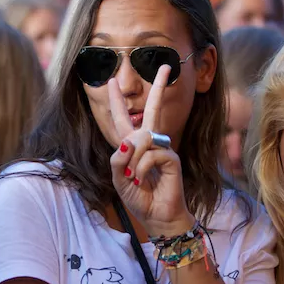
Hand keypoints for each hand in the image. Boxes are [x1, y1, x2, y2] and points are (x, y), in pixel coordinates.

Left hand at [107, 65, 193, 235]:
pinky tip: (144, 182)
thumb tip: (127, 142)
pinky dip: (141, 169)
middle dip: (158, 87)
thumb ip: (116, 161)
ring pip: (141, 139)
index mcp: (133, 146)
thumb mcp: (118, 180)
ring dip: (132, 162)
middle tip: (166, 65)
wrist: (157, 217)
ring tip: (135, 180)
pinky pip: (150, 155)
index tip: (111, 81)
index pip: (123, 119)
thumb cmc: (139, 199)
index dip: (116, 101)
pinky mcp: (171, 158)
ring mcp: (162, 149)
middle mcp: (149, 142)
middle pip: (152, 109)